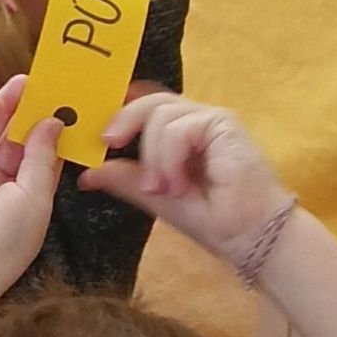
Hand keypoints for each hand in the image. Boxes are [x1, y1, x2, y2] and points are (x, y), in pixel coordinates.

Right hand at [0, 82, 60, 307]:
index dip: (48, 129)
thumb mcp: (37, 196)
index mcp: (20, 194)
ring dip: (2, 108)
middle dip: (25, 113)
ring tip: (22, 86)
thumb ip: (42, 156)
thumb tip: (53, 122)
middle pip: (10, 138)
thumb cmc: (6, 242)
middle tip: (42, 86)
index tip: (63, 104)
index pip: (34, 153)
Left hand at [83, 94, 289, 261]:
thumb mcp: (155, 198)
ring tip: (163, 189)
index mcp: (180, 135)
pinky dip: (170, 157)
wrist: (248, 235)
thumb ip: (126, 180)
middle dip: (124, 120)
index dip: (122, 106)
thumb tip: (87, 175)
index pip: (146, 105)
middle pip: (150, 101)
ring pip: (160, 114)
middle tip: (108, 143)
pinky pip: (179, 127)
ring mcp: (210, 120)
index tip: (99, 125)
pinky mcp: (223, 123)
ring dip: (153, 156)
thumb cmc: (212, 219)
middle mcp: (195, 122)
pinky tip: (179, 184)